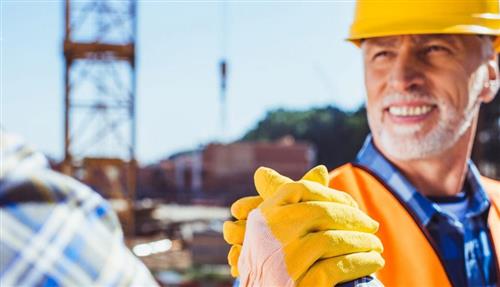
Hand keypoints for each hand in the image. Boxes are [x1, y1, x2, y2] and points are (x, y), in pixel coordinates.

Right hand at [236, 165, 383, 285]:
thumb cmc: (271, 265)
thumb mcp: (274, 232)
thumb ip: (297, 202)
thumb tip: (321, 169)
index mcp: (261, 217)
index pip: (299, 190)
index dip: (331, 194)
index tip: (352, 205)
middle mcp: (267, 235)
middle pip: (319, 212)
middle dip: (353, 218)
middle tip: (372, 226)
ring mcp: (282, 261)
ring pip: (332, 239)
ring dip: (362, 242)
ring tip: (376, 246)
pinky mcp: (298, 286)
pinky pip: (338, 267)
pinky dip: (361, 262)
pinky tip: (373, 263)